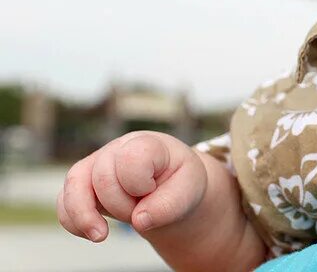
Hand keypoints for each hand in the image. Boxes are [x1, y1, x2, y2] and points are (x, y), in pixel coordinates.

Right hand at [57, 131, 207, 241]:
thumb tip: (140, 220)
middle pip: (103, 177)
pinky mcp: (82, 185)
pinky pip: (64, 203)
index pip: (131, 158)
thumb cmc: (180, 182)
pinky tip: (93, 233)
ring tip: (101, 236)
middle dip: (121, 204)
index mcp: (146, 144)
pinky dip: (73, 222)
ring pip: (74, 185)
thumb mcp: (189, 189)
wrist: (170, 187)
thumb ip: (169, 204)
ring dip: (85, 216)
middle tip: (142, 210)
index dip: (138, 182)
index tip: (152, 190)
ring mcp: (96, 164)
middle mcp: (117, 149)